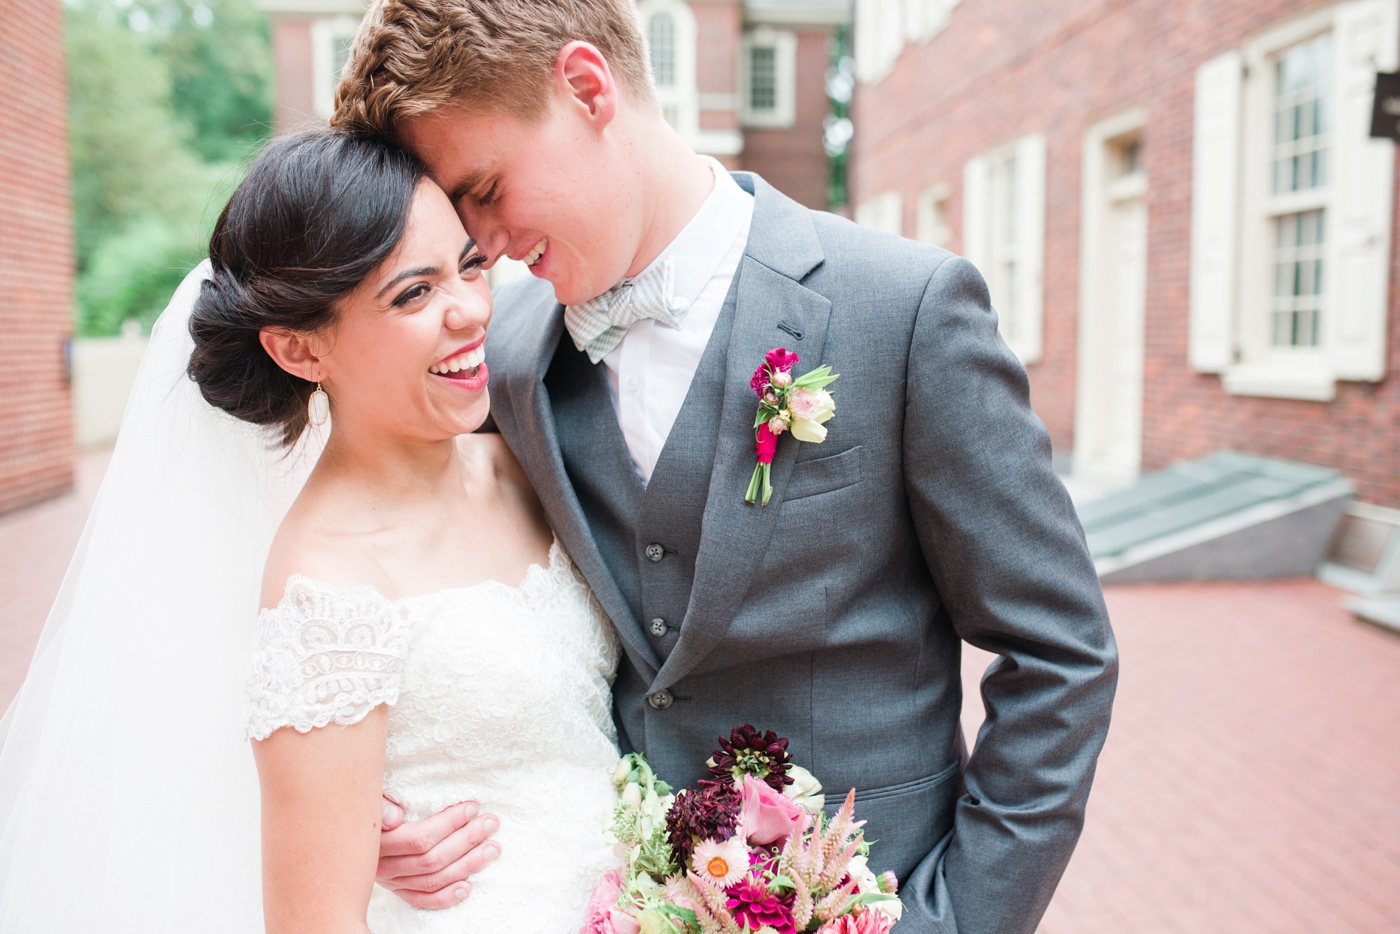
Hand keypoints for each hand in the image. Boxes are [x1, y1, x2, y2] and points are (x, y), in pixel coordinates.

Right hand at [377, 798, 501, 909]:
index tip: (472, 808)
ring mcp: (391, 882)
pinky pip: (423, 901)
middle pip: (431, 860)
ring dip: (467, 865)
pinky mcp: (399, 892)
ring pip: (433, 881)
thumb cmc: (369, 807)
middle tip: (491, 823)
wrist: (352, 831)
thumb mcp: (371, 798)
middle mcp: (383, 867)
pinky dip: (446, 897)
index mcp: (377, 842)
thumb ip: (382, 804)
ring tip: (492, 848)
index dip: (448, 824)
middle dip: (466, 841)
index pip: (419, 839)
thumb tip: (394, 817)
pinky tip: (468, 887)